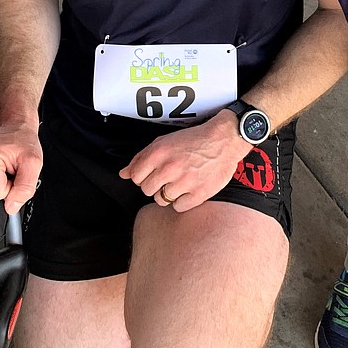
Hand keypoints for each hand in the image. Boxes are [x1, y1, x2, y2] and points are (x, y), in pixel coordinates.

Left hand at [119, 111, 249, 211]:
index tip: (153, 173)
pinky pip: (178, 207)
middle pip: (147, 190)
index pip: (136, 177)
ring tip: (179, 183)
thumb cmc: (193, 141)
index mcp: (159, 153)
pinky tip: (188, 190)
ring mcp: (185, 181)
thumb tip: (123, 174)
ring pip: (161, 200)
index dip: (143, 176)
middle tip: (167, 178)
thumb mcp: (164, 142)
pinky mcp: (199, 193)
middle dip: (155, 185)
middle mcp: (170, 167)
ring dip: (167, 194)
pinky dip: (182, 201)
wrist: (224, 140)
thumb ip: (141, 158)